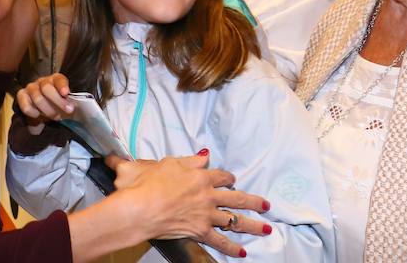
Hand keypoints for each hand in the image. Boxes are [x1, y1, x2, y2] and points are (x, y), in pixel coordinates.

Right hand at [15, 73, 73, 133]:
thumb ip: (69, 103)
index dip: (62, 86)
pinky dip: (32, 112)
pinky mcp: (21, 96)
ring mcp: (31, 88)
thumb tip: (72, 107)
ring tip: (56, 117)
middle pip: (47, 88)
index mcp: (55, 79)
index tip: (66, 93)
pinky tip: (38, 115)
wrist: (44, 110)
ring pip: (37, 97)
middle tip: (68, 111)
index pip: (58, 79)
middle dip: (58, 101)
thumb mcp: (66, 103)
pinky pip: (25, 105)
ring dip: (48, 110)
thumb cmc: (58, 105)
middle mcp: (42, 82)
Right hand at [106, 153, 269, 257]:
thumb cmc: (147, 184)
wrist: (140, 207)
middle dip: (254, 201)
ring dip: (252, 225)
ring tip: (266, 229)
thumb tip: (203, 154)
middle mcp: (208, 194)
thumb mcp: (166, 162)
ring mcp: (206, 214)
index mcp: (199, 175)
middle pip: (236, 197)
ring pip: (235, 219)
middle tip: (266, 205)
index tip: (231, 180)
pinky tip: (242, 252)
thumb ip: (187, 160)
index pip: (221, 175)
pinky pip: (220, 241)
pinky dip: (231, 248)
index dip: (228, 178)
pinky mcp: (200, 231)